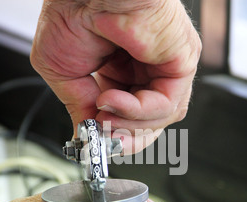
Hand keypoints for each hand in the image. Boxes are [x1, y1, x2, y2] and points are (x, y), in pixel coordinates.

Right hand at [30, 0, 201, 153]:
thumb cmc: (72, 12)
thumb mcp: (65, 74)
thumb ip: (80, 108)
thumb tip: (87, 136)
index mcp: (122, 69)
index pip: (129, 114)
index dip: (114, 134)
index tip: (96, 143)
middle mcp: (148, 69)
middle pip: (149, 121)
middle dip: (125, 138)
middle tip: (103, 143)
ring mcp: (166, 66)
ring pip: (160, 118)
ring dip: (129, 126)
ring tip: (102, 116)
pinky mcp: (181, 61)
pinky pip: (167, 104)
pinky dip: (139, 111)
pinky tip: (113, 101)